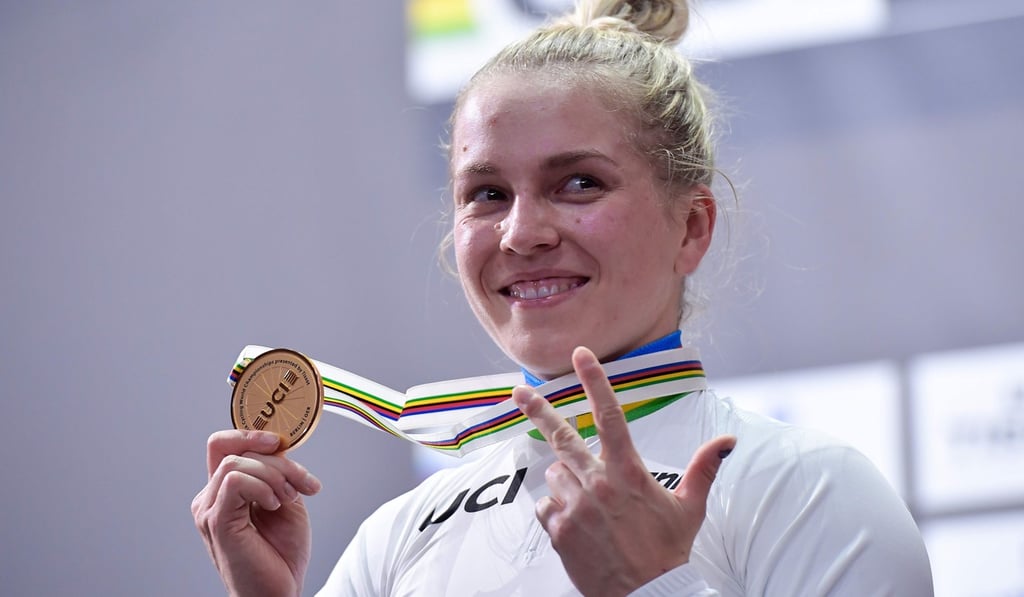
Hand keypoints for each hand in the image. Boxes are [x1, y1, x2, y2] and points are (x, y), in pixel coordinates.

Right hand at [191, 430, 322, 596]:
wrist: (279, 592)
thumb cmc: (281, 554)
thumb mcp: (286, 500)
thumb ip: (277, 473)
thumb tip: (279, 446)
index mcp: (224, 491)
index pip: (223, 445)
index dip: (249, 434)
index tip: (279, 443)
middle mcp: (209, 498)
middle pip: (234, 449)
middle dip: (276, 459)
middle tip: (301, 484)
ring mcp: (208, 509)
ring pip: (236, 462)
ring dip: (273, 475)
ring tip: (288, 499)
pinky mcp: (215, 521)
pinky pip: (234, 480)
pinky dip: (262, 486)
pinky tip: (274, 505)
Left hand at [512, 346, 734, 596]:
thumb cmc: (669, 551)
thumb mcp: (690, 508)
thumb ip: (703, 469)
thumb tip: (728, 441)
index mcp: (628, 472)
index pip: (610, 415)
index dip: (595, 380)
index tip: (581, 355)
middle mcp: (598, 483)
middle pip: (562, 436)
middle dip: (539, 410)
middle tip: (520, 393)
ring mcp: (575, 507)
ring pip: (556, 476)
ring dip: (566, 481)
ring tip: (589, 503)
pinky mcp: (559, 530)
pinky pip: (546, 507)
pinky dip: (556, 511)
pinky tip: (577, 524)